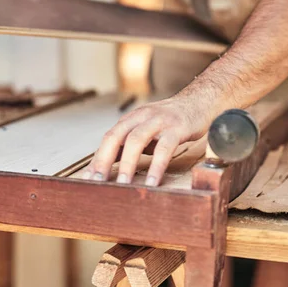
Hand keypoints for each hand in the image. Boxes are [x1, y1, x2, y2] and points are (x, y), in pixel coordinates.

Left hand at [83, 97, 212, 185]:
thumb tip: (109, 168)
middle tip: (97, 182)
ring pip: (136, 141)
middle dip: (104, 160)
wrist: (199, 102)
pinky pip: (164, 148)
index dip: (97, 158)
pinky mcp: (177, 128)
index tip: (87, 179)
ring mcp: (159, 121)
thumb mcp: (146, 130)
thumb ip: (130, 145)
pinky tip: (152, 181)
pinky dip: (156, 166)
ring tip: (123, 184)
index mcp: (131, 120)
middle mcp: (141, 117)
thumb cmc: (171, 121)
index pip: (108, 139)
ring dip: (128, 164)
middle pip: (116, 137)